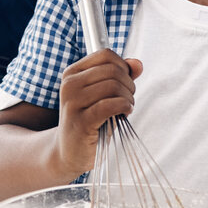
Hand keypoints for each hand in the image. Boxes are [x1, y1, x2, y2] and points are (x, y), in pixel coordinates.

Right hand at [55, 50, 142, 177]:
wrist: (70, 152)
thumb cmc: (90, 121)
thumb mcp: (103, 95)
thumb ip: (121, 76)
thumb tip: (138, 64)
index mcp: (72, 73)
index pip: (105, 55)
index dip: (123, 67)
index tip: (125, 83)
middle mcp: (70, 84)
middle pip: (113, 70)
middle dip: (129, 84)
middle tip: (128, 99)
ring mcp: (73, 102)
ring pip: (114, 86)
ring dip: (128, 98)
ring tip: (126, 109)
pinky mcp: (81, 121)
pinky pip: (111, 105)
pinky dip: (124, 107)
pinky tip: (125, 113)